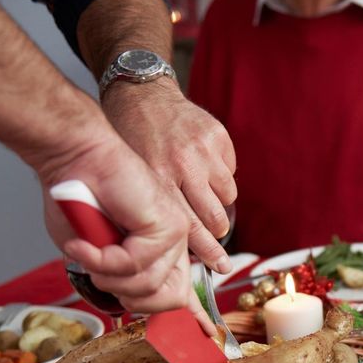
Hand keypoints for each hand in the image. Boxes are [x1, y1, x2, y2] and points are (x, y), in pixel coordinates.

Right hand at [37, 129, 216, 334]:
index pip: (184, 294)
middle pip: (168, 300)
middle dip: (127, 297)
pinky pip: (134, 265)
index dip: (194, 318)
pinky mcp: (167, 225)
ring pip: (147, 286)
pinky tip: (86, 243)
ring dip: (106, 275)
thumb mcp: (94, 252)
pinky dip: (102, 259)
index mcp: (161, 251)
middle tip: (98, 271)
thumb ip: (115, 276)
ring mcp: (174, 234)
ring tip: (87, 248)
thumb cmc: (76, 200)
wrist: (74, 158)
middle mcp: (174, 245)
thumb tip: (129, 301)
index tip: (206, 336)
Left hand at [102, 81, 236, 272]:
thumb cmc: (132, 142)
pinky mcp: (217, 136)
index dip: (208, 250)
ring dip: (219, 202)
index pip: (190, 225)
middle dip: (216, 230)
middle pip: (215, 215)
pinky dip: (220, 175)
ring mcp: (203, 150)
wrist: (141, 95)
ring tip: (203, 194)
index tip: (221, 267)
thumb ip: (155, 208)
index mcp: (159, 179)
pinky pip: (231, 171)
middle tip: (214, 233)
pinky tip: (202, 167)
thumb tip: (177, 247)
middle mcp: (183, 165)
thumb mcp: (134, 177)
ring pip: (227, 196)